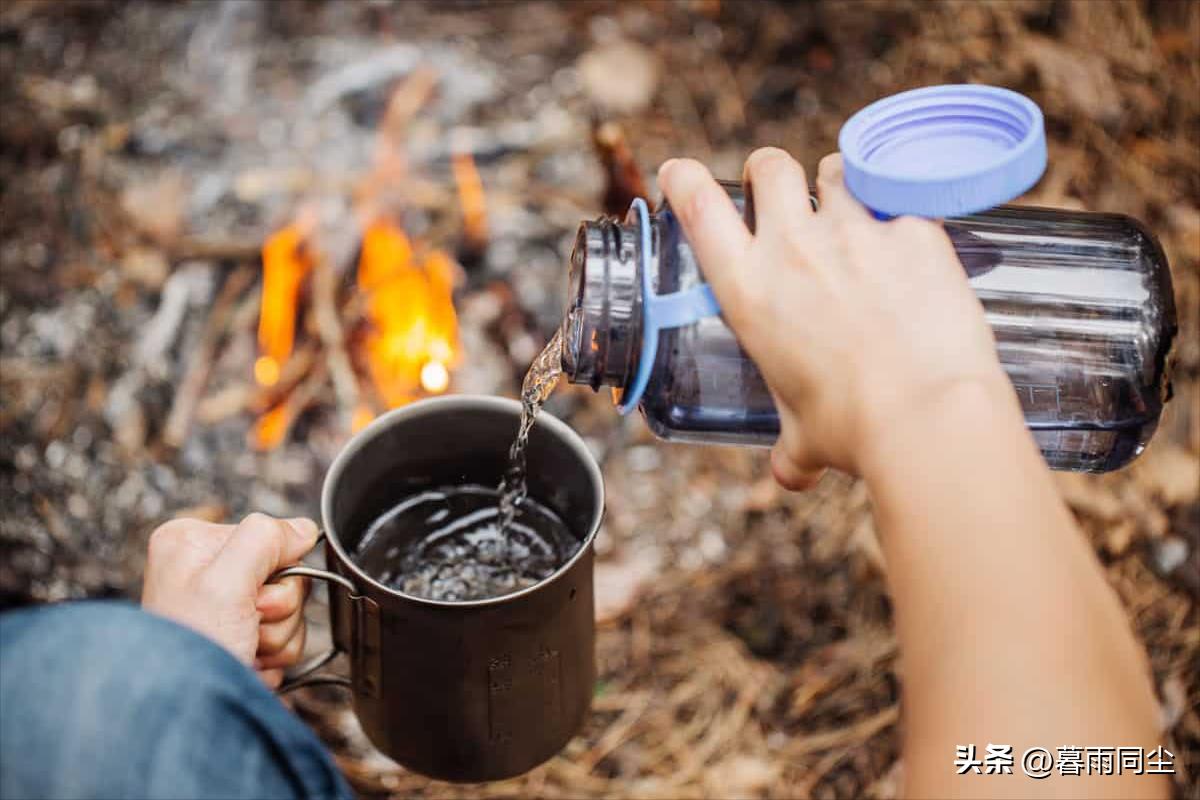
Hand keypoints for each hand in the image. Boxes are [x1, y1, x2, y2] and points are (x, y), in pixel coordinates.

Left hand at [141, 513, 318, 686]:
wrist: (185, 719)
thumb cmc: (189, 655)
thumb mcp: (224, 583)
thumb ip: (264, 539)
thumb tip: (302, 529)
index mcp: (192, 544)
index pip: (271, 538)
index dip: (277, 573)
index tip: (253, 600)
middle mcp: (205, 573)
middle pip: (285, 576)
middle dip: (277, 612)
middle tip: (247, 628)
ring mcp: (222, 611)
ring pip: (288, 612)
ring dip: (276, 639)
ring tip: (244, 651)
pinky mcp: (237, 641)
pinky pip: (282, 640)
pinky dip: (272, 660)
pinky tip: (247, 667)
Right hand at [657, 149, 1009, 485]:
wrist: (926, 414)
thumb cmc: (854, 428)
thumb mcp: (804, 436)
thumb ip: (792, 449)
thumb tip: (792, 473)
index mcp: (749, 291)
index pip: (699, 207)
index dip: (685, 179)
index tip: (682, 173)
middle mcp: (794, 247)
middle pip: (769, 166)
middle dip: (769, 171)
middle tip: (781, 193)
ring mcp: (855, 230)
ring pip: (834, 171)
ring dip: (837, 185)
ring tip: (852, 213)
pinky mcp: (913, 228)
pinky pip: (899, 196)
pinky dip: (899, 211)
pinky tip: (909, 240)